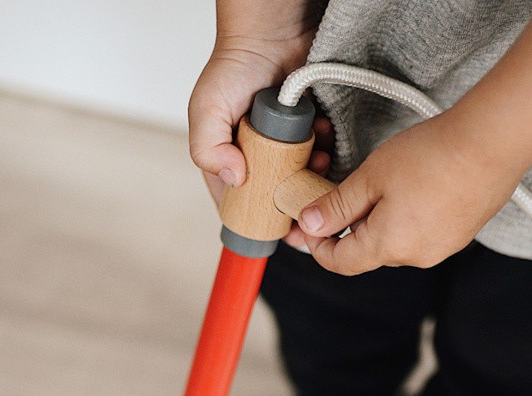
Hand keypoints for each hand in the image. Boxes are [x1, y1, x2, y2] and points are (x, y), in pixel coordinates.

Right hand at [188, 34, 330, 207]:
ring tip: (317, 159)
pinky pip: (322, 151)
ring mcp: (285, 146)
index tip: (275, 227)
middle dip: (291, 199)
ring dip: (313, 175)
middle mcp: (258, 158)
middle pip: (276, 198)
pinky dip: (326, 148)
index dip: (256, 221)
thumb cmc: (233, 67)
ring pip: (302, 178)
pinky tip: (324, 138)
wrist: (272, 32)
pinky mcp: (308, 131)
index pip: (240, 205)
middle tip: (302, 190)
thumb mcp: (206, 110)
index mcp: (230, 161)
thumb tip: (235, 179)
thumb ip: (208, 150)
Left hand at [289, 0, 531, 273]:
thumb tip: (309, 225)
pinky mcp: (460, 234)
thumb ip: (337, 206)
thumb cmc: (432, 155)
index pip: (340, 264)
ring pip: (396, 241)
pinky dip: (408, 216)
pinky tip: (414, 186)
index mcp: (387, 248)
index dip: (318, 248)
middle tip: (338, 197)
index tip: (306, 229)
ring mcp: (441, 248)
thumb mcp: (371, 176)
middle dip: (349, 229)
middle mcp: (414, 258)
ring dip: (381, 221)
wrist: (493, 143)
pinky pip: (423, 231)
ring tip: (381, 185)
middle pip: (368, 252)